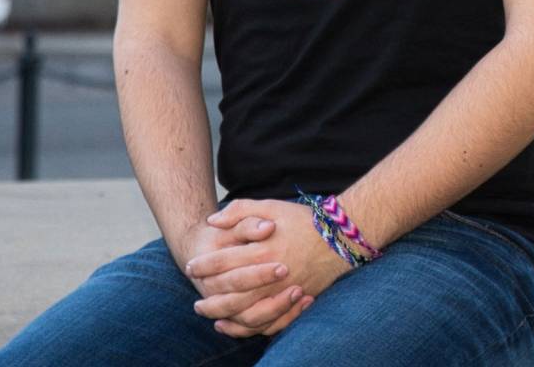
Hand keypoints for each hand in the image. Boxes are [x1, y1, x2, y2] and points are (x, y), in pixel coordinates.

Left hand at [192, 198, 353, 337]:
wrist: (342, 237)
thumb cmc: (304, 220)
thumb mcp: (272, 207)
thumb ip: (240, 210)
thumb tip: (212, 221)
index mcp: (262, 249)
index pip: (222, 262)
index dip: (203, 265)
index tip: (191, 266)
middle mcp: (271, 275)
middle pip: (228, 292)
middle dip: (206, 293)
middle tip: (195, 290)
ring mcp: (283, 292)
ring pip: (244, 312)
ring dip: (220, 313)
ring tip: (206, 311)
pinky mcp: (294, 303)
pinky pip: (266, 322)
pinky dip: (246, 327)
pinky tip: (232, 324)